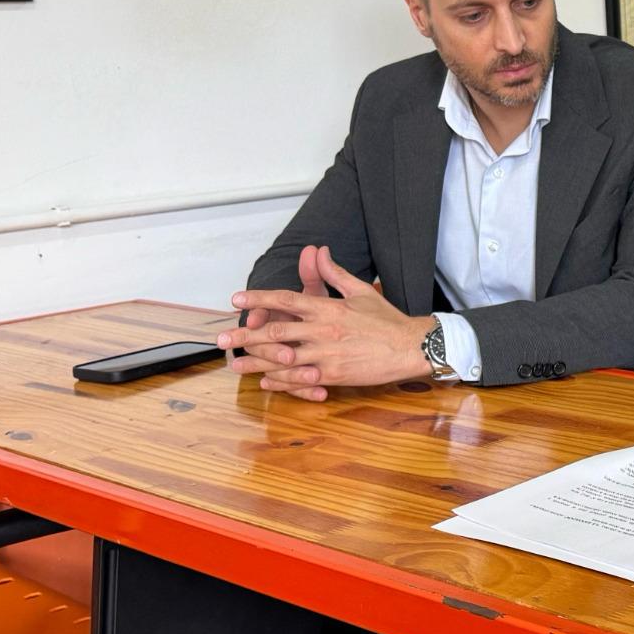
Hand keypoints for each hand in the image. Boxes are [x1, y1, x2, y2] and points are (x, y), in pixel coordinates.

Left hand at [219, 246, 429, 398]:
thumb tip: (319, 251)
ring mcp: (325, 355)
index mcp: (327, 308)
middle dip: (244, 336)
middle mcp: (322, 330)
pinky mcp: (332, 375)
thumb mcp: (361, 291)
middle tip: (222, 340)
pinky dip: (280, 381)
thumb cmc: (387, 319)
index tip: (236, 299)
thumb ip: (334, 273)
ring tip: (234, 365)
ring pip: (281, 358)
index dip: (258, 298)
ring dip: (255, 362)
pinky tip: (265, 382)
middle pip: (274, 331)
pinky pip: (299, 379)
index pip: (285, 299)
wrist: (410, 346)